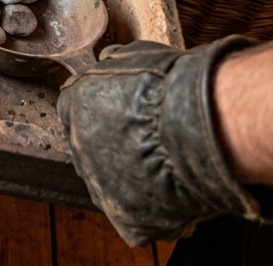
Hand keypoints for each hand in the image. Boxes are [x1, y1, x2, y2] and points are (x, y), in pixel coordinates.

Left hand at [57, 37, 272, 245]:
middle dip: (117, 147)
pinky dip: (152, 209)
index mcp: (73, 106)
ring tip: (167, 167)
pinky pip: (134, 216)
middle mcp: (78, 146)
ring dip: (133, 178)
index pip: (77, 113)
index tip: (129, 118)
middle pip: (92, 150)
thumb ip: (113, 66)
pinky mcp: (125, 216)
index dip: (107, 116)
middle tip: (150, 143)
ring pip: (111, 184)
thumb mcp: (135, 57)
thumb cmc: (173, 86)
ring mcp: (99, 184)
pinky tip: (172, 194)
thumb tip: (109, 61)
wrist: (199, 124)